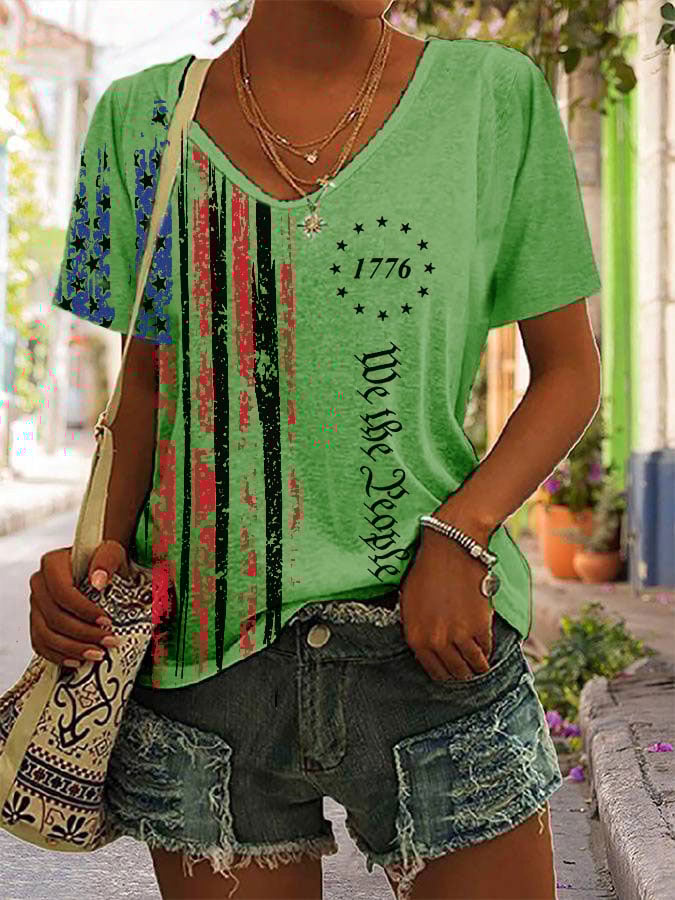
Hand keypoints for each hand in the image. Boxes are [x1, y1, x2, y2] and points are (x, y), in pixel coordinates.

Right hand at [29, 540, 128, 667]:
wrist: (98, 569)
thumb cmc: (103, 561)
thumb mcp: (111, 553)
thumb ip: (106, 561)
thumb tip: (97, 581)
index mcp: (52, 564)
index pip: (62, 592)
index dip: (83, 610)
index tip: (106, 621)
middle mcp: (39, 585)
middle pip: (54, 617)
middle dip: (83, 634)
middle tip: (108, 641)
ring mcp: (36, 605)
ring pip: (46, 635)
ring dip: (73, 649)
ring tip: (98, 654)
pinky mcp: (38, 622)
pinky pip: (41, 645)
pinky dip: (59, 656)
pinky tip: (78, 660)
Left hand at [399, 524, 494, 681]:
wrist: (450, 549)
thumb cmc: (427, 570)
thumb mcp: (409, 603)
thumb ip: (416, 628)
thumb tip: (426, 646)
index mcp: (415, 637)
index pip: (433, 671)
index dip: (444, 674)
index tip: (451, 671)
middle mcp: (435, 642)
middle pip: (455, 672)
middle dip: (462, 672)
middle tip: (468, 669)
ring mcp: (458, 636)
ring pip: (473, 666)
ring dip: (478, 666)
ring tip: (481, 663)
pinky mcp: (479, 628)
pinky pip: (486, 649)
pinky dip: (487, 649)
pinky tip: (486, 646)